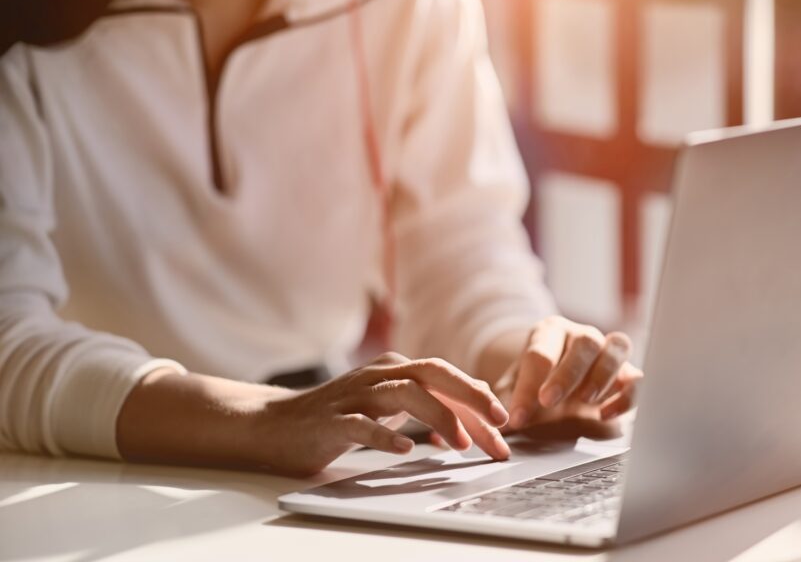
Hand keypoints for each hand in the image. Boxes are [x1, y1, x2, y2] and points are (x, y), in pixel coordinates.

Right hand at [256, 352, 509, 475]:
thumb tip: (477, 407)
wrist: (276, 424)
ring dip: (437, 416)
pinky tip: (406, 449)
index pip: (448, 380)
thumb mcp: (391, 404)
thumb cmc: (342, 415)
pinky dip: (386, 435)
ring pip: (404, 393)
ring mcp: (355, 395)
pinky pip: (362, 424)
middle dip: (470, 397)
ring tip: (460, 444)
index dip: (480, 403)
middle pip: (434, 374)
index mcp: (397, 369)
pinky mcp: (333, 420)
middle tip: (499, 424)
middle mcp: (380, 375)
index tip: (505, 432)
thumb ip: (430, 402)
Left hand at [497, 316, 642, 429]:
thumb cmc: (535, 384)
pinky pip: (637, 378)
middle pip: (584, 342)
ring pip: (617, 347)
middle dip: (566, 374)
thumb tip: (495, 420)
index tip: (518, 416)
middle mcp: (582, 335)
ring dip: (602, 375)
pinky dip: (626, 395)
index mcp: (549, 331)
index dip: (527, 386)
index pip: (540, 353)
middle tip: (548, 401)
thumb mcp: (514, 389)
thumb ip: (504, 402)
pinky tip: (606, 414)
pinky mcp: (628, 372)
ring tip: (585, 401)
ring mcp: (608, 350)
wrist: (557, 384)